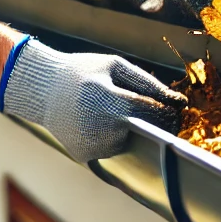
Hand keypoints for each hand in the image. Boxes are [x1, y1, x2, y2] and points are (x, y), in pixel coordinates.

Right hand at [0, 39, 184, 162]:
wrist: (42, 88)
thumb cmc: (83, 72)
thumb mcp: (114, 66)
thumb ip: (147, 83)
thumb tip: (178, 102)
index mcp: (109, 100)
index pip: (153, 113)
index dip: (168, 112)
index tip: (174, 109)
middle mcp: (101, 126)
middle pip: (143, 131)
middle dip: (150, 122)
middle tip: (143, 109)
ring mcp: (92, 144)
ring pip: (128, 143)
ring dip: (128, 131)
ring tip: (110, 112)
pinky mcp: (84, 155)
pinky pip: (109, 149)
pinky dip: (109, 138)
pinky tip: (95, 122)